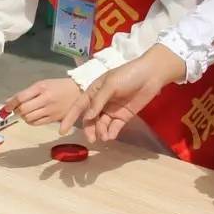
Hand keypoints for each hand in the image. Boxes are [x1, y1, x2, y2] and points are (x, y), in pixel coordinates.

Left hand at [5, 77, 81, 127]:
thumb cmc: (58, 86)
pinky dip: (31, 121)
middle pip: (24, 110)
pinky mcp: (54, 119)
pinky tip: (33, 116)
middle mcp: (46, 99)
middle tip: (17, 109)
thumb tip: (9, 102)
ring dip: (24, 116)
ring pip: (29, 118)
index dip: (11, 104)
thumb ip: (26, 93)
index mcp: (42, 87)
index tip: (5, 108)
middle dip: (17, 111)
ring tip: (26, 112)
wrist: (78, 91)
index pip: (21, 97)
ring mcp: (51, 110)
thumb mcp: (42, 84)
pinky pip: (37, 123)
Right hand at [60, 45, 184, 142]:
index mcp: (93, 91)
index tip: (62, 131)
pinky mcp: (123, 116)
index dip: (69, 118)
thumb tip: (87, 117)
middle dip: (89, 129)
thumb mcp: (110, 85)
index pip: (78, 106)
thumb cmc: (128, 75)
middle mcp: (100, 102)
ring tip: (105, 136)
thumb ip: (98, 101)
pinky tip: (111, 136)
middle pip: (90, 119)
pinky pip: (114, 127)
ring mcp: (112, 110)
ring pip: (101, 124)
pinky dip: (111, 132)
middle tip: (92, 139)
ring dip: (101, 131)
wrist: (151, 75)